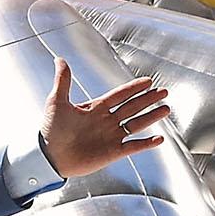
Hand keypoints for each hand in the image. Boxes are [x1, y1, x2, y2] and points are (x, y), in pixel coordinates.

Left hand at [36, 59, 170, 177]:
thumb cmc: (50, 130)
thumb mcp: (56, 101)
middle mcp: (106, 121)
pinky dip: (146, 143)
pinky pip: (133, 146)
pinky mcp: (112, 152)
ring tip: (166, 109)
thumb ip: (63, 80)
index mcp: (95, 108)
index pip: (120, 95)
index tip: (148, 81)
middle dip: (148, 99)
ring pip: (136, 124)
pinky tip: (159, 138)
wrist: (48, 156)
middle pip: (132, 107)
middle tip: (163, 92)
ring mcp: (110, 137)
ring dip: (151, 117)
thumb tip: (60, 59)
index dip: (134, 88)